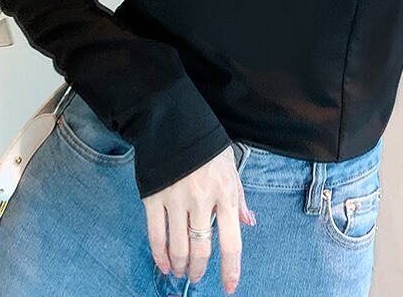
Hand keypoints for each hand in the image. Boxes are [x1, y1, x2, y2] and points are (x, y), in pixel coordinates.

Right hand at [142, 145, 255, 294]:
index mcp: (225, 193)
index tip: (229, 287)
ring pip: (178, 247)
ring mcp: (176, 200)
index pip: (231, 241)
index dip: (230, 268)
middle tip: (196, 278)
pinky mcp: (154, 198)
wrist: (174, 122)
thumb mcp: (230, 167)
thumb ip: (238, 197)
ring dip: (179, 266)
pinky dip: (159, 254)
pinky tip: (163, 264)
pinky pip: (156, 235)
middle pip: (202, 249)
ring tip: (180, 272)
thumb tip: (248, 223)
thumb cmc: (208, 146)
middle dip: (199, 270)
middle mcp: (202, 200)